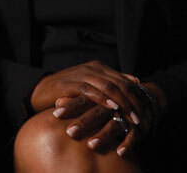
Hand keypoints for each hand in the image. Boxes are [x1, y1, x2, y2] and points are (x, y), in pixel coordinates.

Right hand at [30, 61, 149, 129]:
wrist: (39, 91)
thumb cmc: (67, 92)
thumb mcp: (92, 87)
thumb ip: (112, 84)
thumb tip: (136, 81)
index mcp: (100, 68)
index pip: (125, 81)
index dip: (138, 96)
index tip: (147, 111)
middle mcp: (93, 68)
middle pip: (120, 84)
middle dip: (133, 102)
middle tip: (142, 118)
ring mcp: (82, 75)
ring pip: (109, 87)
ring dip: (122, 103)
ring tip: (131, 117)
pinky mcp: (71, 84)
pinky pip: (91, 91)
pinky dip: (103, 99)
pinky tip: (112, 108)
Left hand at [46, 95, 135, 156]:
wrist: (142, 100)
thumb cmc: (109, 103)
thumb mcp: (94, 100)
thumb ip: (76, 100)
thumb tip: (56, 101)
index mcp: (101, 94)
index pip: (84, 98)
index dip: (70, 105)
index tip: (56, 114)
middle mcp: (114, 104)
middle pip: (98, 111)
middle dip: (84, 122)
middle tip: (70, 132)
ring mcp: (127, 114)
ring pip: (115, 124)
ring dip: (104, 135)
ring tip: (91, 146)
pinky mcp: (140, 124)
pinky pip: (135, 134)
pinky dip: (128, 143)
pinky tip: (119, 153)